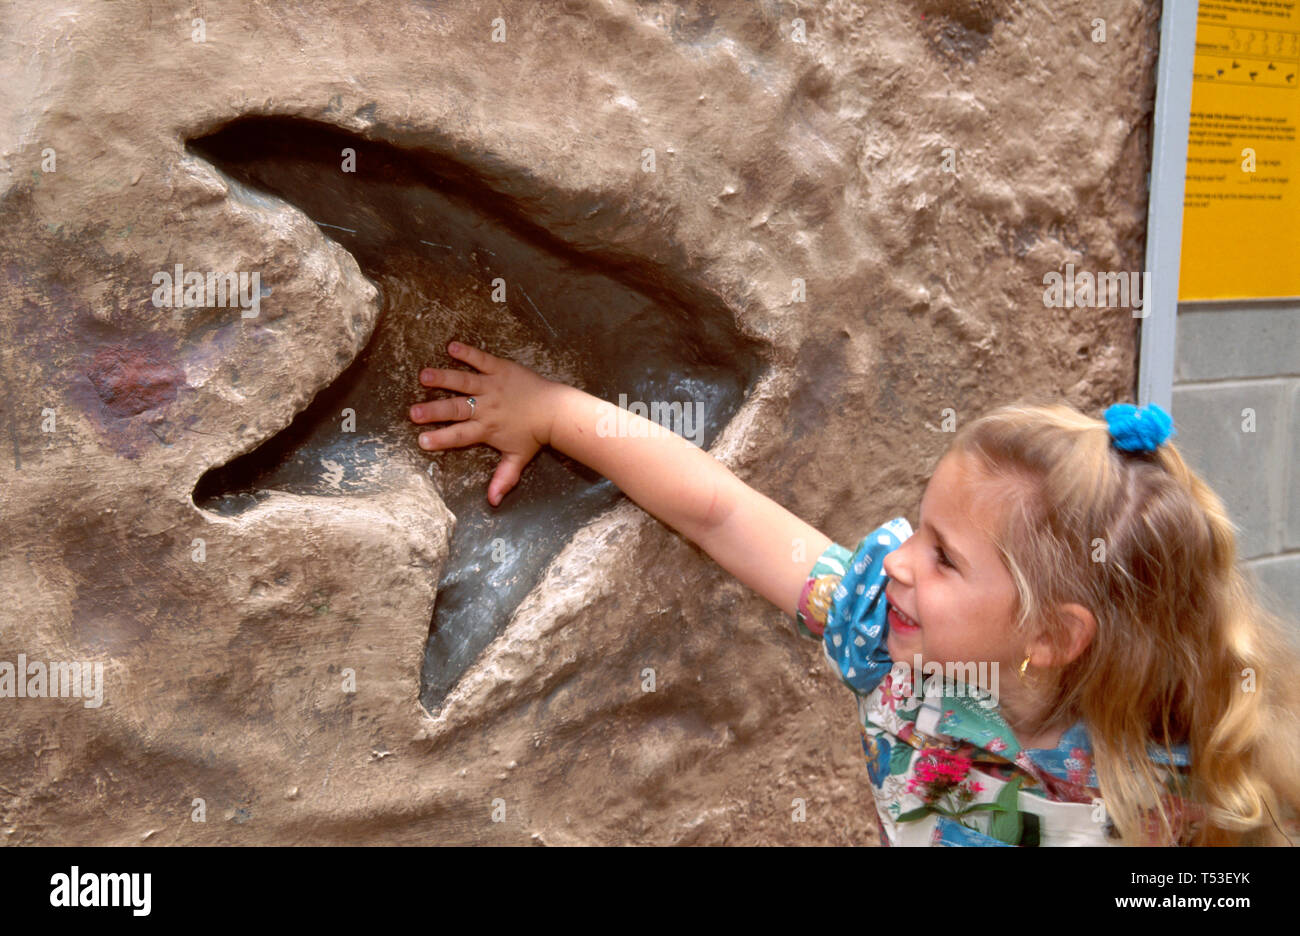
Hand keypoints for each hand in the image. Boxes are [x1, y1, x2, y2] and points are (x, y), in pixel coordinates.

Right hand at [410, 341, 558, 506]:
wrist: (555, 411)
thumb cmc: (535, 436)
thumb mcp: (518, 459)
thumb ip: (504, 479)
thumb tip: (493, 502)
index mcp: (487, 429)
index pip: (460, 435)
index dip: (440, 438)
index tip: (422, 441)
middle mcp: (486, 407)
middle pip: (455, 409)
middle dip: (433, 411)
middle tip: (413, 412)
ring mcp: (492, 386)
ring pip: (463, 382)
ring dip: (443, 378)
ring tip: (424, 376)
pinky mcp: (500, 369)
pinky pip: (481, 360)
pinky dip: (467, 353)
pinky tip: (451, 347)